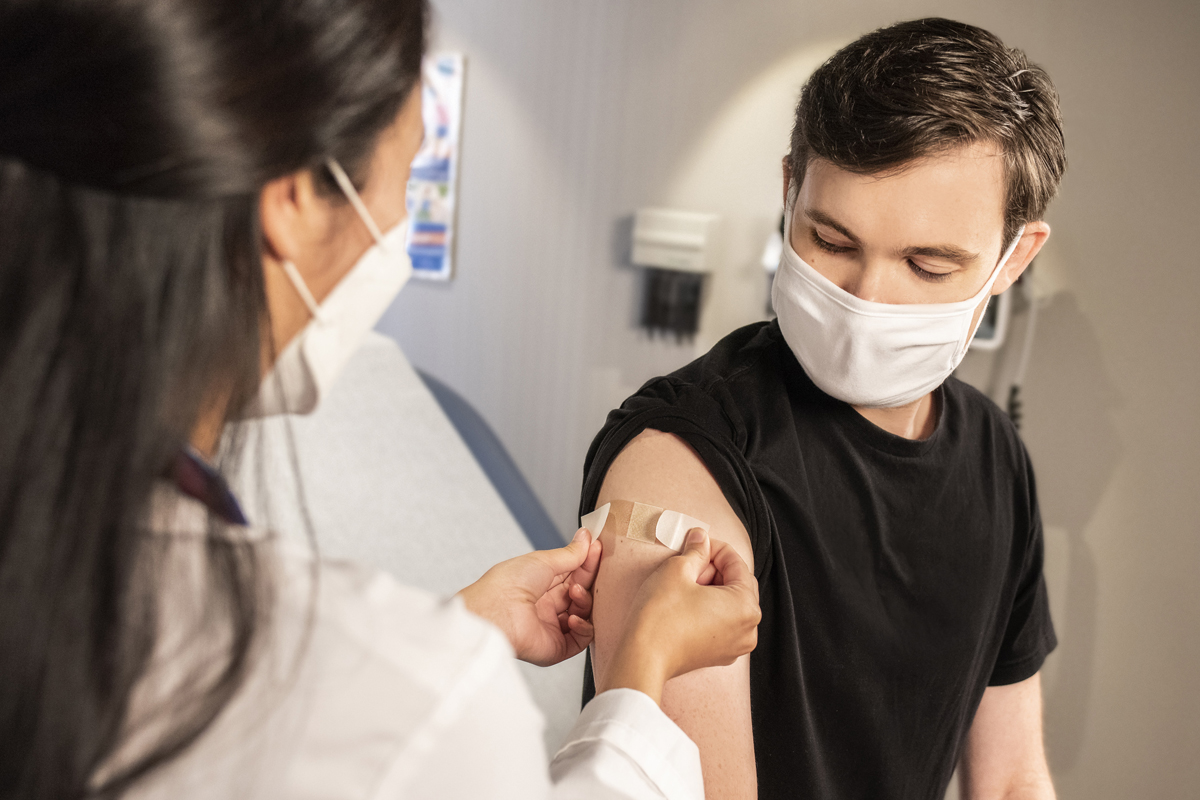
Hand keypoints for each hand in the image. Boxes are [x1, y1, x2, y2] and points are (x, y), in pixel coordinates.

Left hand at [457, 528, 601, 666]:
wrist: (495, 612)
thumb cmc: (508, 584)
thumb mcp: (543, 560)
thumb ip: (570, 554)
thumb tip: (586, 539)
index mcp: (540, 584)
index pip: (572, 574)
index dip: (586, 562)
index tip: (597, 548)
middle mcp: (546, 606)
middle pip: (580, 593)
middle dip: (588, 579)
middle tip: (595, 566)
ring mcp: (551, 627)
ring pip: (584, 614)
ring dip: (585, 601)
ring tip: (576, 592)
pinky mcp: (556, 647)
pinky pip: (581, 639)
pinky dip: (584, 627)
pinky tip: (574, 617)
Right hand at [599, 529, 759, 704]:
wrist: (643, 657)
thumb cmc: (661, 617)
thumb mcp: (677, 570)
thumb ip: (696, 550)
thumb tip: (701, 538)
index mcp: (746, 606)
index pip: (737, 564)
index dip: (715, 548)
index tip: (697, 542)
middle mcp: (748, 629)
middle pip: (737, 585)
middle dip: (714, 569)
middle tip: (689, 563)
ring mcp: (735, 646)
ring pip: (730, 604)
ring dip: (711, 588)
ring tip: (685, 583)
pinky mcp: (718, 655)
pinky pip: (722, 622)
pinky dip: (709, 608)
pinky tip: (686, 602)